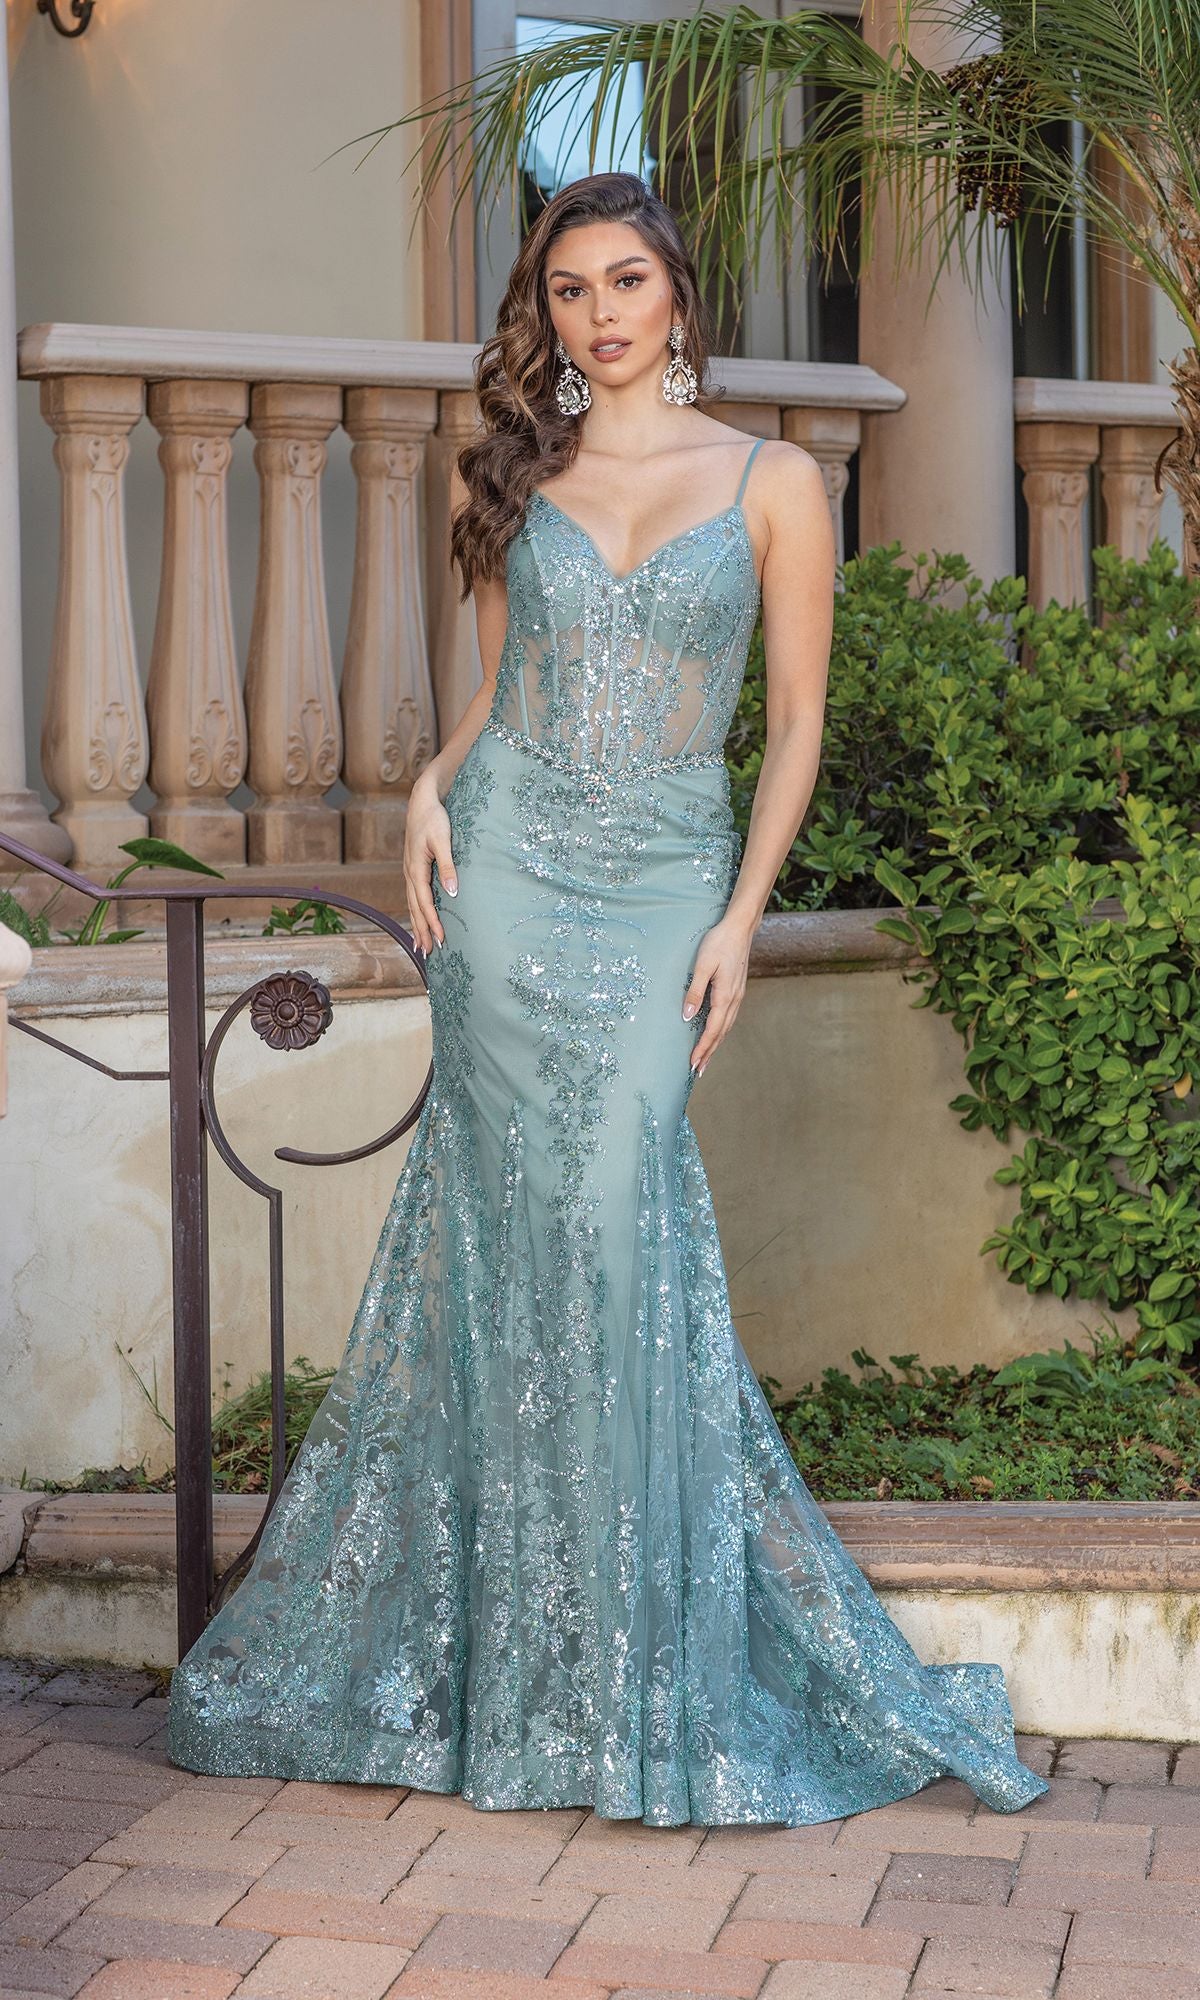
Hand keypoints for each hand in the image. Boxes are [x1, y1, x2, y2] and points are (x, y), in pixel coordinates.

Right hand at [404, 771, 456, 954]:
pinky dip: (416, 912)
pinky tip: (420, 919)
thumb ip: (449, 866)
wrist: (422, 800)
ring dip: (417, 925)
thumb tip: (452, 892)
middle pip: (415, 909)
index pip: (425, 903)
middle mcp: (410, 874)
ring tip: (420, 946)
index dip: (433, 923)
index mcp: (416, 869)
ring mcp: (410, 872)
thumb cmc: (434, 818)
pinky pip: (414, 896)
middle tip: (427, 954)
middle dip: (421, 931)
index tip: (441, 940)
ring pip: (412, 904)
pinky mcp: (414, 868)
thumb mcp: (443, 841)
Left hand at [682, 912, 755, 1074]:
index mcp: (725, 996)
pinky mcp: (736, 990)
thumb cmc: (719, 943)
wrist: (740, 928)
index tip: (693, 1064)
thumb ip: (695, 992)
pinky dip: (720, 1031)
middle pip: (720, 1033)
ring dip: (715, 1044)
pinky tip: (715, 1034)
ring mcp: (737, 996)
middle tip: (698, 1071)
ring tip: (705, 1059)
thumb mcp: (702, 966)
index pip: (712, 1029)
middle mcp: (734, 1000)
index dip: (702, 1048)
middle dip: (709, 1053)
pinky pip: (728, 1018)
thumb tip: (687, 1016)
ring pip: (726, 1027)